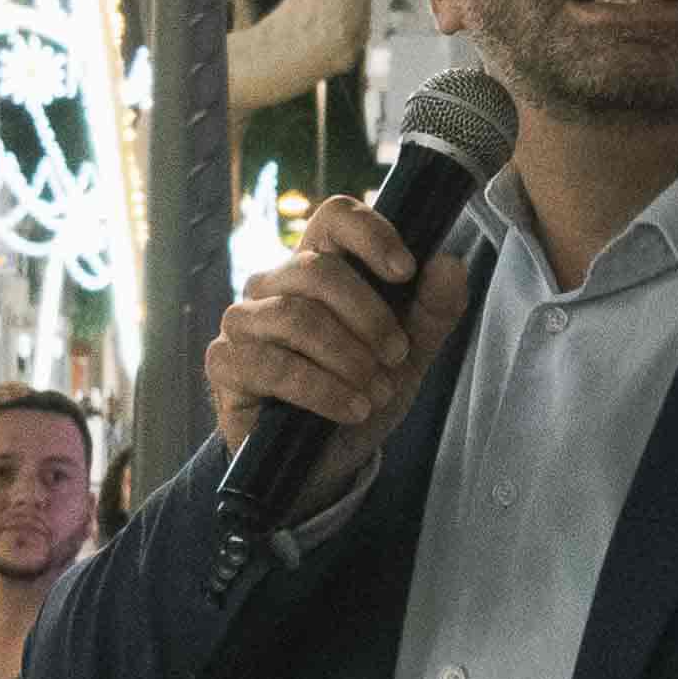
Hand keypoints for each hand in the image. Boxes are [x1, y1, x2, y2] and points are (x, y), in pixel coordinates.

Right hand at [204, 194, 474, 507]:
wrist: (324, 461)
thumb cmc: (360, 392)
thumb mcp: (408, 356)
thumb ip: (433, 312)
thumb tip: (450, 264)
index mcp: (318, 266)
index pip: (334, 218)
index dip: (370, 234)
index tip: (405, 271)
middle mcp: (274, 284)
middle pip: (318, 269)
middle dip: (369, 316)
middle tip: (397, 357)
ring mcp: (244, 322)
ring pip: (296, 316)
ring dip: (348, 358)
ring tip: (376, 393)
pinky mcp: (227, 363)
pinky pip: (273, 366)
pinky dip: (322, 390)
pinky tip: (351, 409)